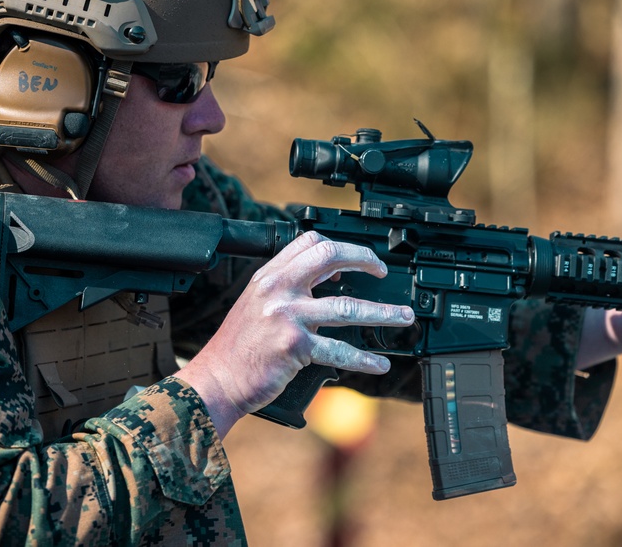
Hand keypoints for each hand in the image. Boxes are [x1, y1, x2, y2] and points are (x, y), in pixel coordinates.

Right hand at [176, 231, 414, 435]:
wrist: (217, 379)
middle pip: (330, 256)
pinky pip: (340, 350)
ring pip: (347, 306)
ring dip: (383, 312)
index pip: (309, 242)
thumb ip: (286, 288)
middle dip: (364, 260)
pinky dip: (364, 359)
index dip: (339, 247)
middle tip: (382, 271)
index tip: (355, 260)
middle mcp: (278, 289)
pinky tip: (378, 363)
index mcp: (269, 276)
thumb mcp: (255, 304)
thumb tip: (329, 280)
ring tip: (403, 317)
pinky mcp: (295, 347)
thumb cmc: (237, 347)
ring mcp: (287, 317)